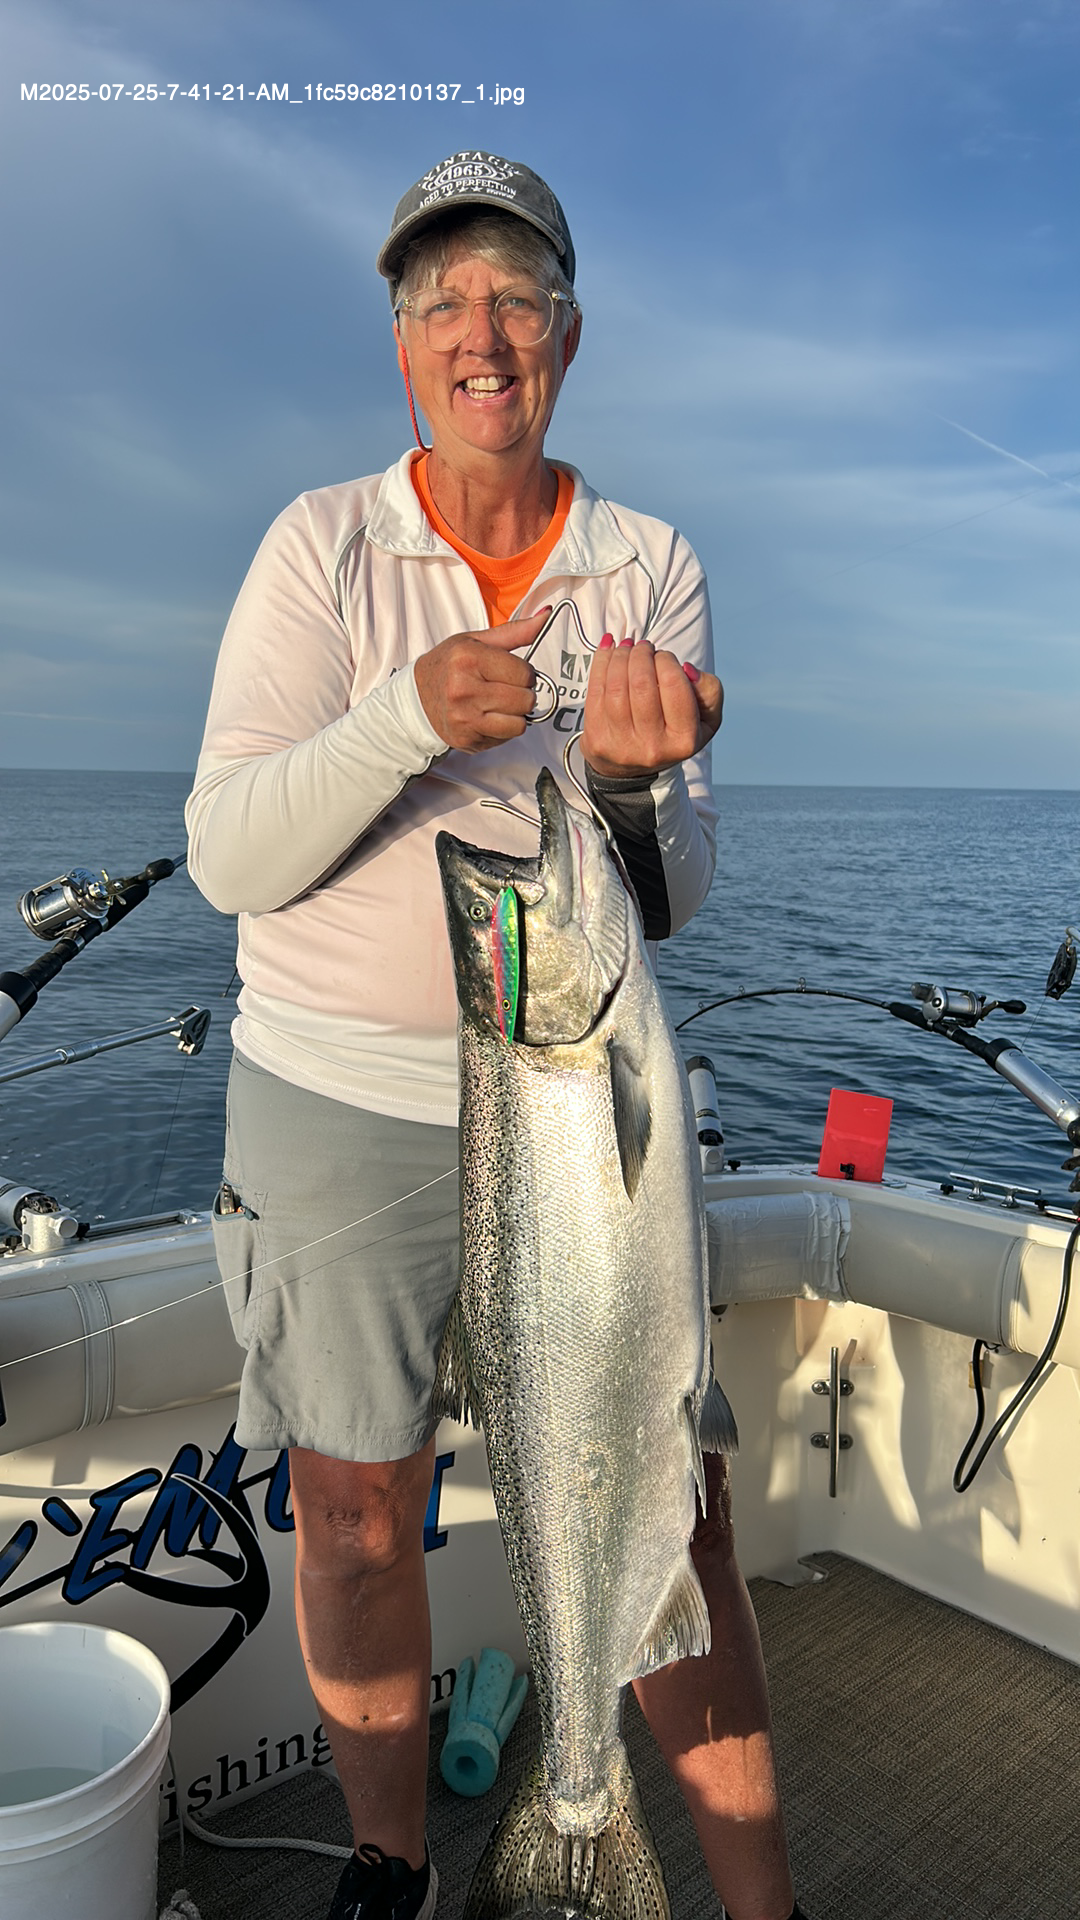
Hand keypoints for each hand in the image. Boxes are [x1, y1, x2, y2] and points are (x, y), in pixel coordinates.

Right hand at [414, 608, 550, 752]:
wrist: (417, 698)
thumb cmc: (448, 665)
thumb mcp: (476, 641)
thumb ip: (514, 631)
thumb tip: (545, 615)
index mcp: (468, 659)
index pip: (524, 674)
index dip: (524, 673)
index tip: (510, 672)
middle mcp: (464, 690)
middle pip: (525, 700)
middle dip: (522, 695)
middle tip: (505, 689)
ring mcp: (465, 718)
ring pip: (519, 724)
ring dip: (515, 715)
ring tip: (498, 705)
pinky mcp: (467, 739)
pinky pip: (505, 738)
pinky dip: (503, 729)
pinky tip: (487, 717)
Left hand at [583, 636, 723, 778]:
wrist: (633, 769)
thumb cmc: (671, 733)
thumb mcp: (705, 718)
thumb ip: (709, 691)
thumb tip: (686, 668)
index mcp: (684, 740)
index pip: (674, 685)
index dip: (666, 661)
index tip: (663, 656)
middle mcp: (653, 746)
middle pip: (642, 683)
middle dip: (641, 654)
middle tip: (643, 647)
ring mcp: (621, 744)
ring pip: (617, 685)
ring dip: (621, 656)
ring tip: (627, 647)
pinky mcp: (597, 739)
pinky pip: (595, 691)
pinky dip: (601, 663)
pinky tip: (609, 650)